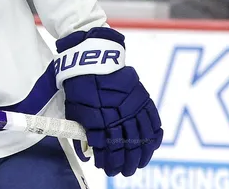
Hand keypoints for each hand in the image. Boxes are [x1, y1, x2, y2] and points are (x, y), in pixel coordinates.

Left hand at [56, 27, 162, 176]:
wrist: (92, 57)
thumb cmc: (79, 83)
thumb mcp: (74, 107)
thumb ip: (82, 131)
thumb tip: (87, 153)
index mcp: (101, 118)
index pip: (109, 149)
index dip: (109, 162)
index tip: (107, 169)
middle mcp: (120, 114)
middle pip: (127, 147)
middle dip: (126, 163)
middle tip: (123, 172)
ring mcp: (134, 106)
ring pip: (142, 138)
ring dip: (141, 154)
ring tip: (138, 164)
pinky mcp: (143, 98)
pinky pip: (153, 122)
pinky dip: (153, 136)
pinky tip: (150, 146)